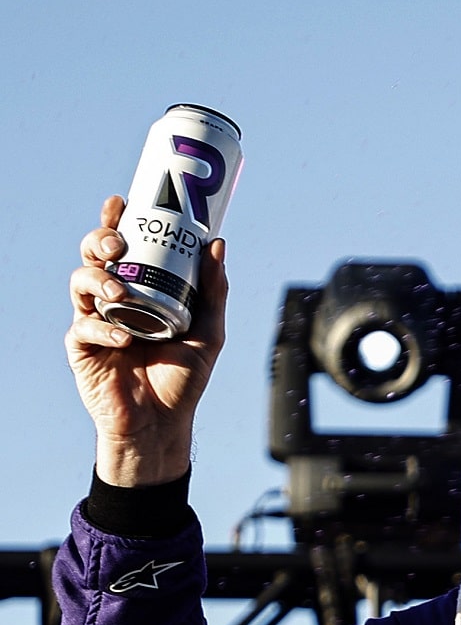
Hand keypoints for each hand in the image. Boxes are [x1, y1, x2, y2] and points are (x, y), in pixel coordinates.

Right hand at [65, 196, 227, 485]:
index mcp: (140, 289)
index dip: (114, 220)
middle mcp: (113, 300)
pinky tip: (125, 338)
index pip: (122, 246)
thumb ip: (213, 291)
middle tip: (119, 241)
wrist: (163, 423)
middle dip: (99, 239)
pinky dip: (103, 328)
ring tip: (119, 288)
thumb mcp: (209, 331)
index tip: (120, 201)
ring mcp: (95, 322)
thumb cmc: (183, 377)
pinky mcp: (83, 349)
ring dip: (97, 277)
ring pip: (79, 282)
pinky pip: (84, 327)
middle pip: (93, 256)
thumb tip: (218, 244)